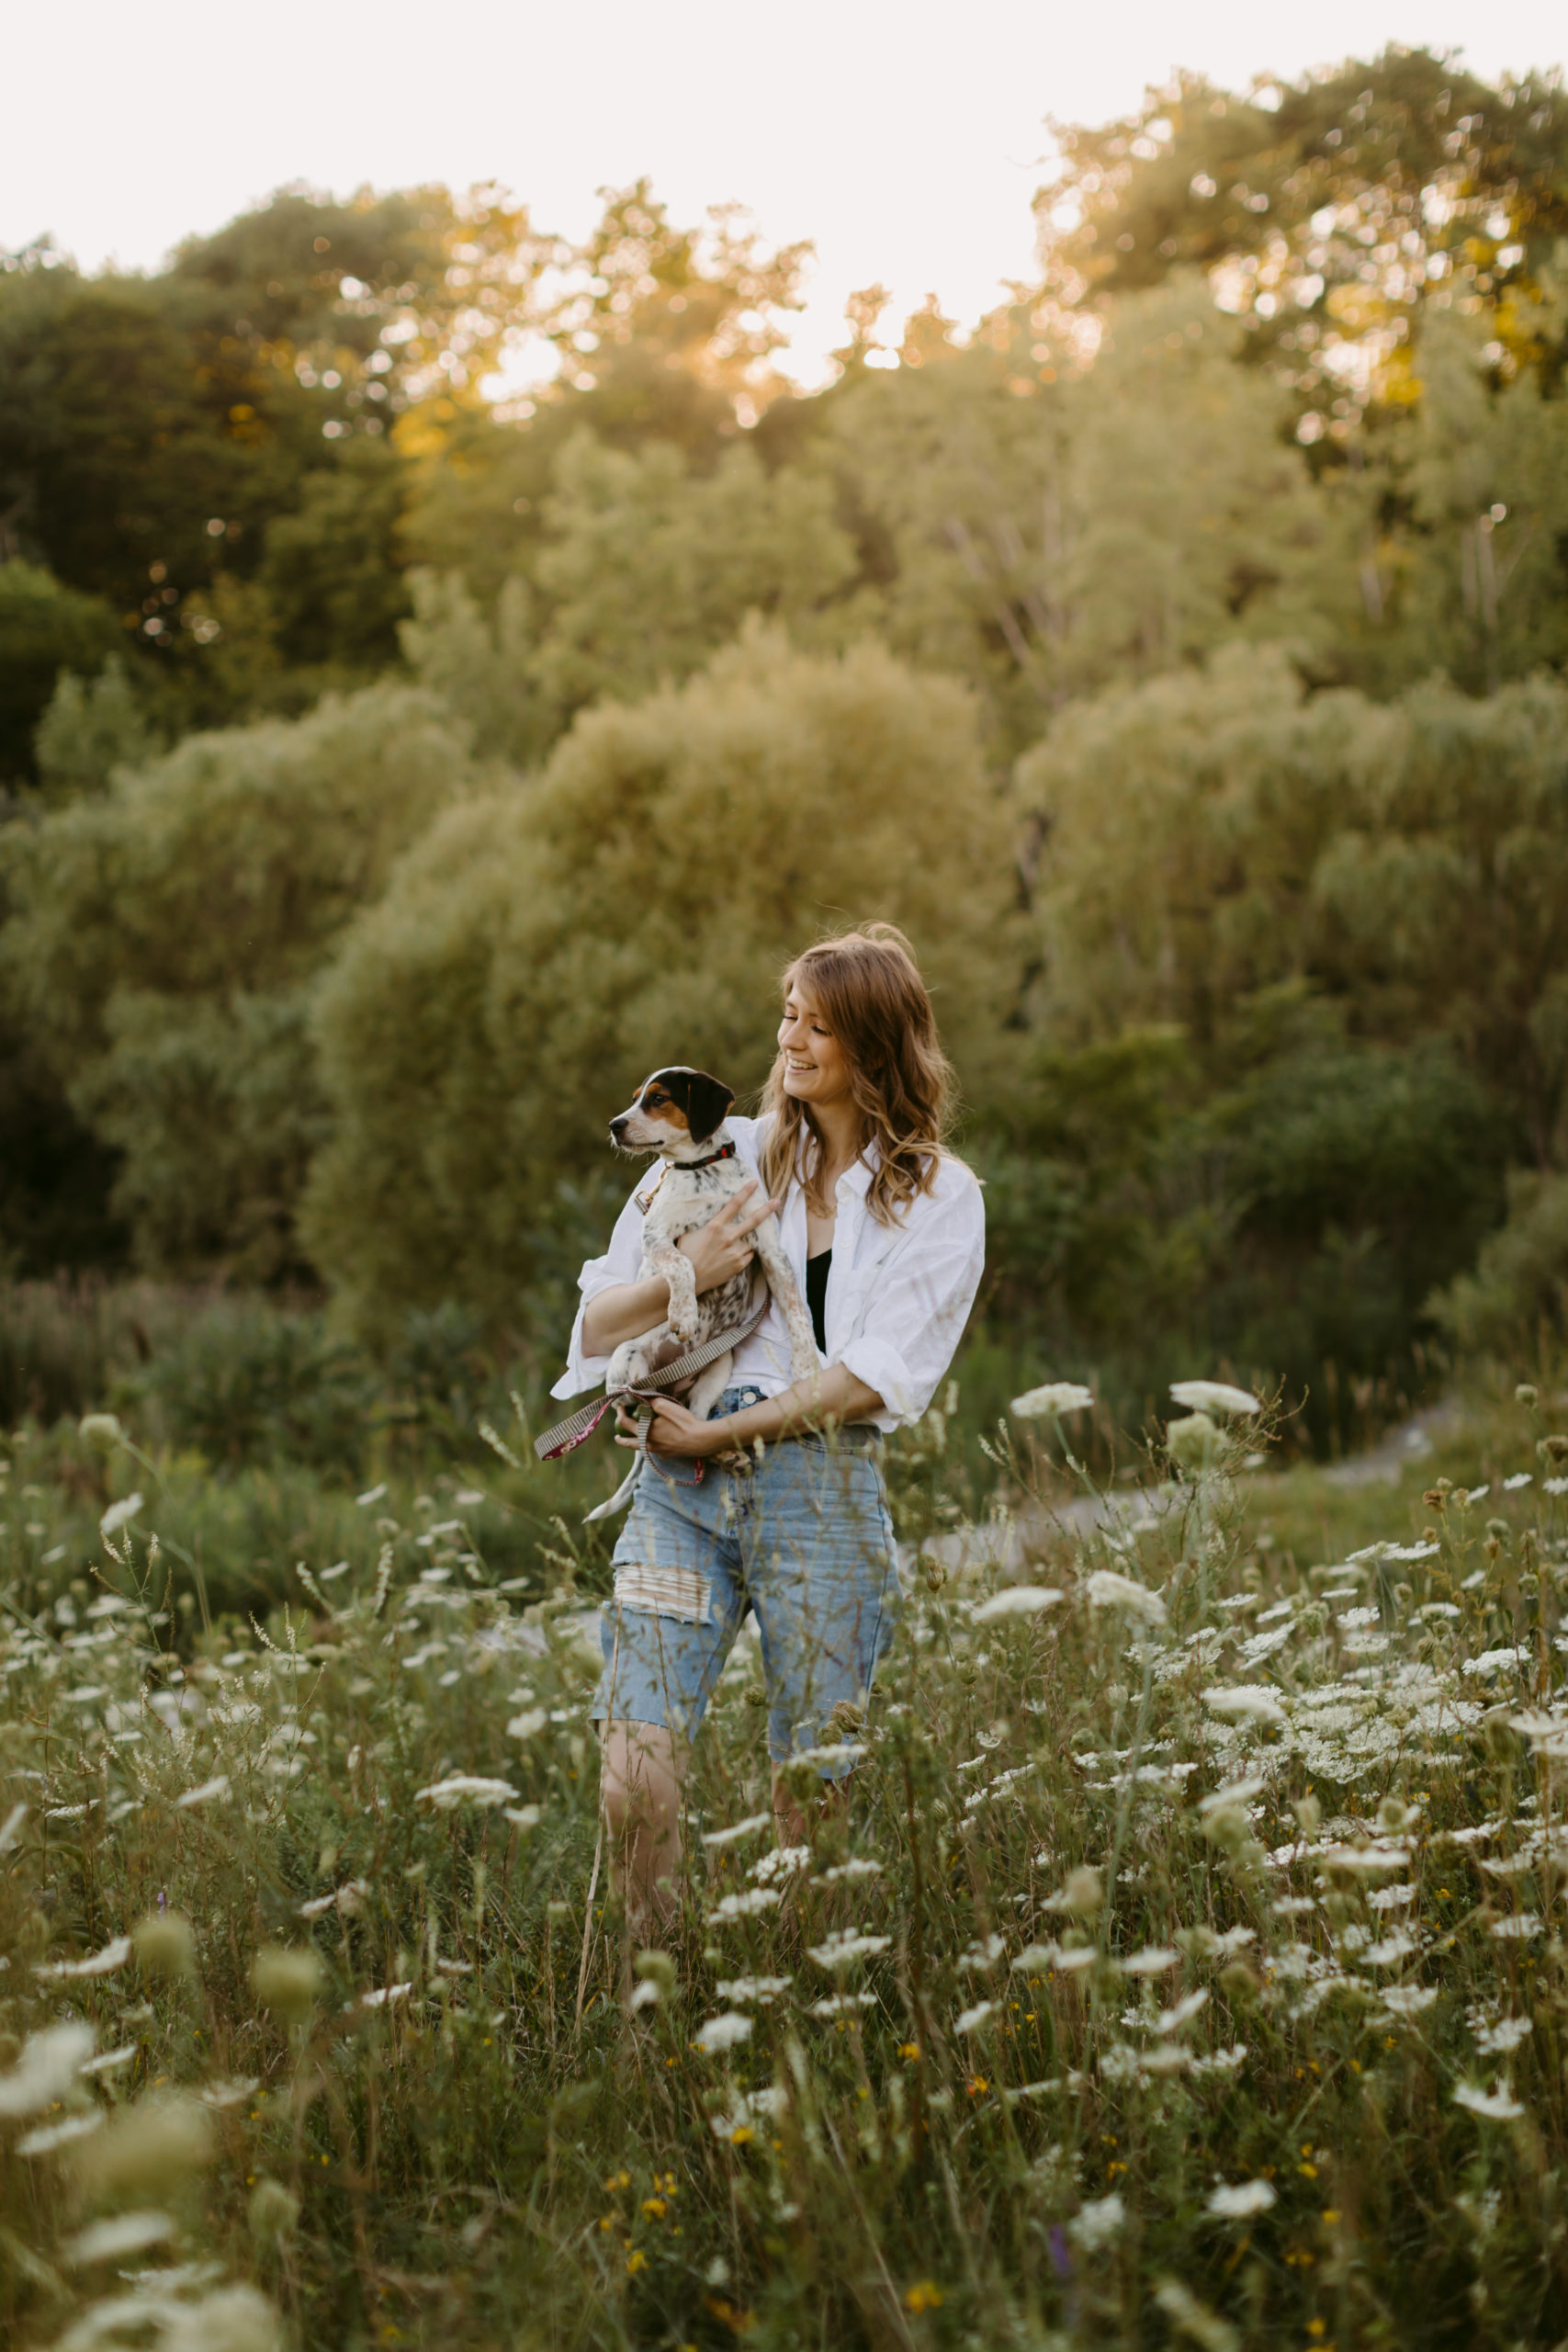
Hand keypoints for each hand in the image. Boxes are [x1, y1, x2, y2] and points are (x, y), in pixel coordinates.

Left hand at [615, 1396, 732, 1459]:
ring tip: (635, 1440)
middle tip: (617, 1437)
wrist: (701, 1439)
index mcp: (645, 1432)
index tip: (620, 1406)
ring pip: (643, 1449)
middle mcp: (649, 1445)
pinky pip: (657, 1451)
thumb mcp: (666, 1406)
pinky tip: (659, 1442)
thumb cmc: (683, 1422)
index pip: (625, 1423)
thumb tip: (642, 1398)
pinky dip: (654, 1445)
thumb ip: (651, 1401)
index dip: (620, 1413)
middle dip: (621, 1440)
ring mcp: (658, 1452)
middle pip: (629, 1444)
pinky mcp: (668, 1455)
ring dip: (636, 1444)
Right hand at [678, 1181, 781, 1297]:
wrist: (688, 1279)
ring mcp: (735, 1252)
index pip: (734, 1204)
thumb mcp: (690, 1233)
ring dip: (748, 1239)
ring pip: (751, 1241)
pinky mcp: (738, 1265)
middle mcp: (728, 1237)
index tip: (754, 1183)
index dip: (745, 1192)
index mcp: (715, 1226)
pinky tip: (738, 1254)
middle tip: (777, 1201)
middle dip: (767, 1209)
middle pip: (753, 1220)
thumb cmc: (685, 1255)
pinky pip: (749, 1255)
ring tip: (742, 1241)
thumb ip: (703, 1225)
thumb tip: (708, 1217)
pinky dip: (746, 1253)